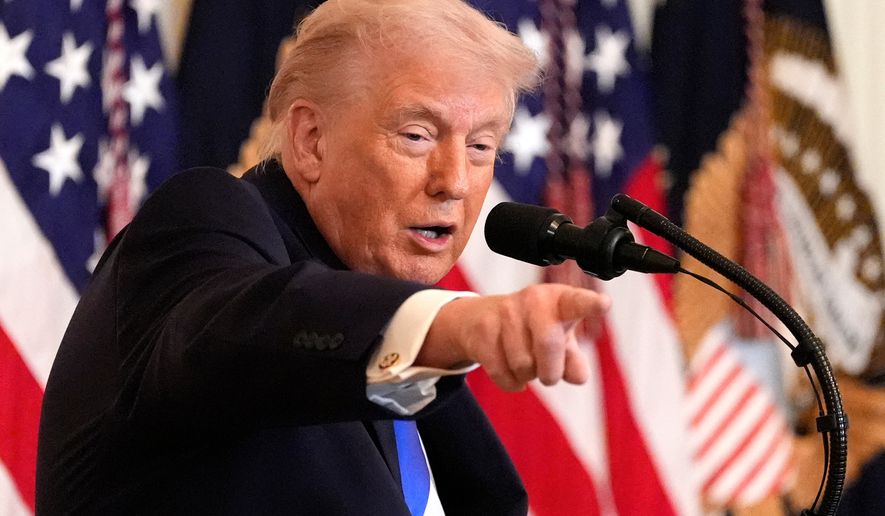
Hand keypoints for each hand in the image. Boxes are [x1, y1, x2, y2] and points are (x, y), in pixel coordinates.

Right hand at [418, 284, 610, 390]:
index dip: (590, 305)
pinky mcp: (483, 330)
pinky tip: (509, 369)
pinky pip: (502, 373)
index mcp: (560, 300)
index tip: (603, 305)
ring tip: (524, 362)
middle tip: (548, 374)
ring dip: (527, 375)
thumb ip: (574, 361)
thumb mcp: (560, 341)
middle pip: (548, 344)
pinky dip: (510, 382)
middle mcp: (534, 300)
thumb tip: (577, 376)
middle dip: (550, 371)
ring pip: (523, 364)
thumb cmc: (534, 329)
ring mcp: (506, 312)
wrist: (482, 319)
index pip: (578, 303)